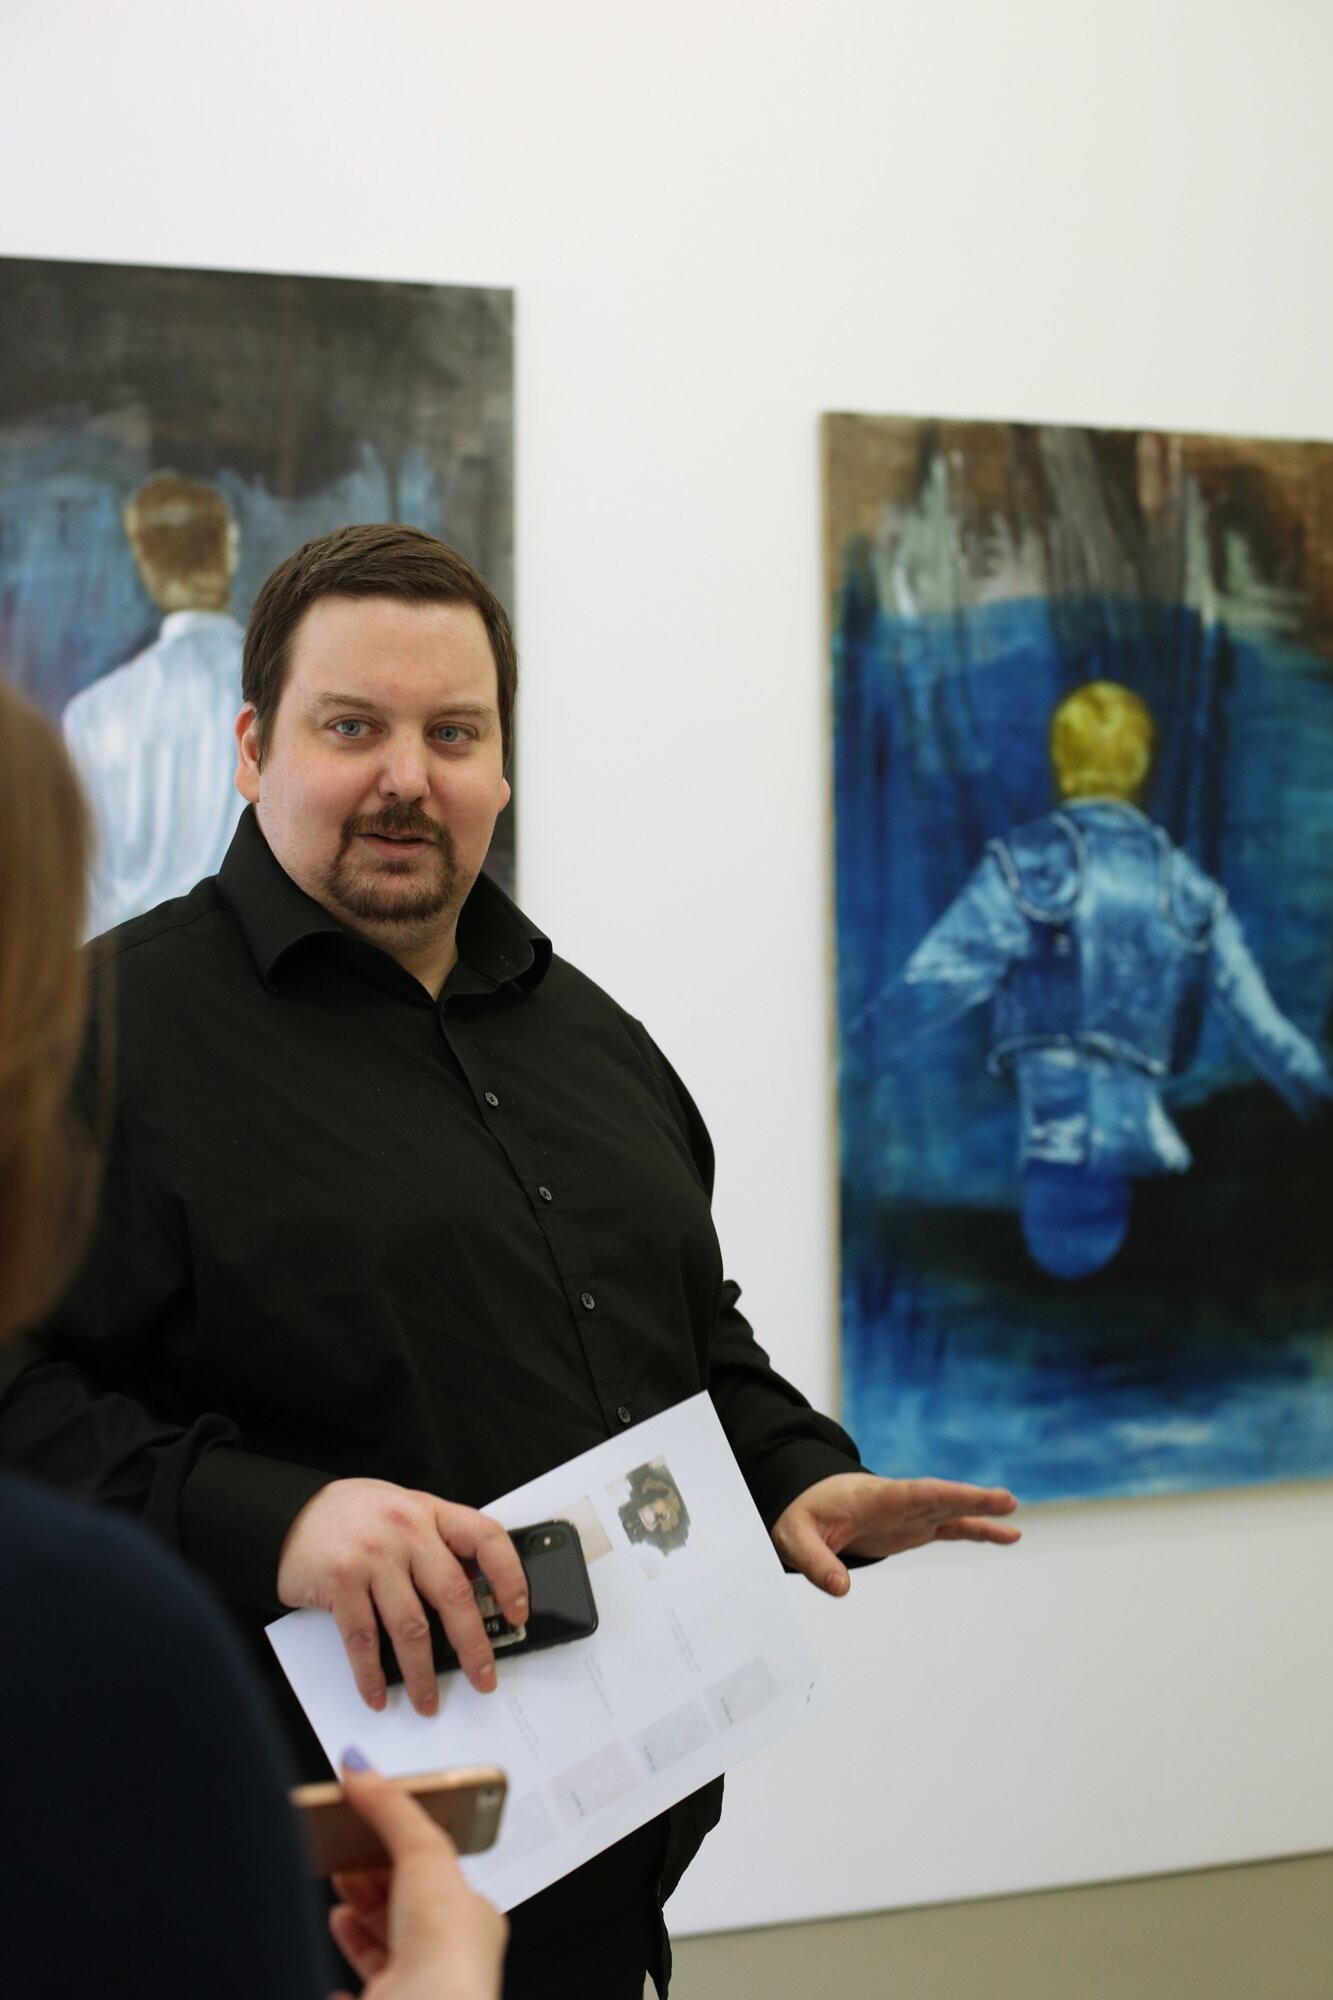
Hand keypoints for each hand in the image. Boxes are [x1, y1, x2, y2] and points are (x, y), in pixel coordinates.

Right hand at [277, 1479, 527, 1712]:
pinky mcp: (340, 1582)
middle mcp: (406, 1530)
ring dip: (422, 1673)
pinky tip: (377, 1694)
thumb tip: (474, 1596)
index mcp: (430, 1511)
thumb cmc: (353, 1516)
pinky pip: (363, 1639)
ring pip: (411, 1626)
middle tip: (483, 1678)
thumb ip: (435, 1543)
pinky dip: (371, 1675)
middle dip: (473, 1645)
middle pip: (454, 1593)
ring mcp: (373, 1556)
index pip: (486, 1538)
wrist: (288, 1514)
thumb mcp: (404, 1512)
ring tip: (428, 1701)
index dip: (510, 1576)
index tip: (518, 1612)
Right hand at [329, 1754, 506, 1999]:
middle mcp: (448, 1960)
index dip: (400, 1845)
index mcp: (472, 1918)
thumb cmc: (447, 1955)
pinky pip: (361, 1996)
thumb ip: (391, 1808)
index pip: (435, 1870)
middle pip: (405, 1908)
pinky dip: (342, 1987)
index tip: (371, 1826)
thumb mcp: (424, 1854)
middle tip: (343, 1854)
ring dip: (358, 1922)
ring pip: (384, 1951)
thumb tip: (362, 1770)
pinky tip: (332, 1982)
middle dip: (372, 1880)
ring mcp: (415, 1992)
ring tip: (337, 1900)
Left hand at [772, 1472, 1019, 1595]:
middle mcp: (898, 1502)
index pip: (913, 1493)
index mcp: (874, 1497)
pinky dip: (975, 1530)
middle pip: (940, 1498)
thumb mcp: (795, 1537)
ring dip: (981, 1514)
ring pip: (951, 1511)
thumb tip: (841, 1588)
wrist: (804, 1502)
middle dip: (970, 1499)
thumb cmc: (799, 1514)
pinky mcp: (912, 1528)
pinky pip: (949, 1527)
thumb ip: (815, 1562)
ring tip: (1014, 1520)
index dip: (943, 1494)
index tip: (971, 1496)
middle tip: (1006, 1500)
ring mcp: (908, 1514)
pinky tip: (1004, 1535)